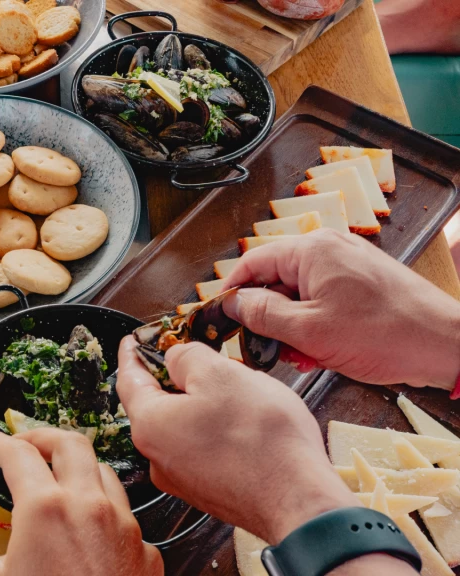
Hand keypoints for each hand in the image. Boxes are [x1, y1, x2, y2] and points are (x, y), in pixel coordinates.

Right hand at [0, 428, 161, 575]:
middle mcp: (91, 507)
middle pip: (71, 443)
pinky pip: (123, 513)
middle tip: (22, 444)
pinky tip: (87, 529)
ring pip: (103, 472)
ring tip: (55, 479)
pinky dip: (101, 508)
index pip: (18, 453)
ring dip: (77, 466)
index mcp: (48, 509)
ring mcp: (124, 526)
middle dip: (43, 436)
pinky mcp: (144, 551)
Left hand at [117, 336, 357, 543]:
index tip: (133, 341)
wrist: (300, 500)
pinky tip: (239, 418)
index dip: (132, 353)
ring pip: (180, 425)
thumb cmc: (262, 439)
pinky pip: (199, 447)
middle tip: (188, 354)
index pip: (128, 379)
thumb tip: (176, 358)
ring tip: (227, 385)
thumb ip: (186, 357)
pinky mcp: (207, 489)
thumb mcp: (220, 373)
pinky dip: (211, 427)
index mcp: (150, 425)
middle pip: (154, 403)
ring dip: (196, 401)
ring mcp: (182, 478)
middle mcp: (158, 457)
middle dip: (170, 375)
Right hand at [222, 229, 459, 388]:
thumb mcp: (309, 330)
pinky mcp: (359, 285)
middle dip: (268, 318)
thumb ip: (262, 314)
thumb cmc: (388, 333)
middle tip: (265, 347)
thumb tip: (233, 303)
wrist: (445, 345)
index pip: (252, 263)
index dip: (232, 292)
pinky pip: (321, 302)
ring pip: (297, 296)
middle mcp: (328, 250)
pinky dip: (313, 326)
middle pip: (275, 281)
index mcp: (312, 250)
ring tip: (302, 354)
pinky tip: (320, 351)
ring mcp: (346, 267)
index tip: (221, 316)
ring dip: (292, 327)